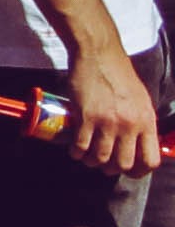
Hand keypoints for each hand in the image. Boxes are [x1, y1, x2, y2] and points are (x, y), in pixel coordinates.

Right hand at [72, 44, 162, 178]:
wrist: (98, 55)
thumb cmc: (119, 74)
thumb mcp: (141, 100)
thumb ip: (141, 122)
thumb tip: (138, 142)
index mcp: (146, 121)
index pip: (150, 160)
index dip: (140, 171)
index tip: (129, 170)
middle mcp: (130, 125)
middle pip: (124, 163)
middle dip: (112, 169)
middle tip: (104, 164)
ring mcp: (107, 122)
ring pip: (101, 158)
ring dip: (92, 163)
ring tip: (87, 158)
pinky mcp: (86, 116)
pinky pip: (81, 146)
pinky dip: (77, 153)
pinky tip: (74, 151)